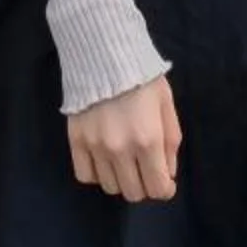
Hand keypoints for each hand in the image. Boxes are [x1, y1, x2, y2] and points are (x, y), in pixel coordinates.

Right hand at [66, 76, 180, 202]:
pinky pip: (85, 175)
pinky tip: (103, 159)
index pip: (157, 188)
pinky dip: (96, 173)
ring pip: (110, 187)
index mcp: (148, 140)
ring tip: (124, 161)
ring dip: (121, 179)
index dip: (165, 190)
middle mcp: (121, 149)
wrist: (105, 53)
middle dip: (144, 185)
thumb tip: (168, 173)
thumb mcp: (167, 106)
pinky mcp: (76, 141)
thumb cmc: (143, 79)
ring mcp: (95, 147)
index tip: (165, 182)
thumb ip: (170, 143)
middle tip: (145, 169)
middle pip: (133, 192)